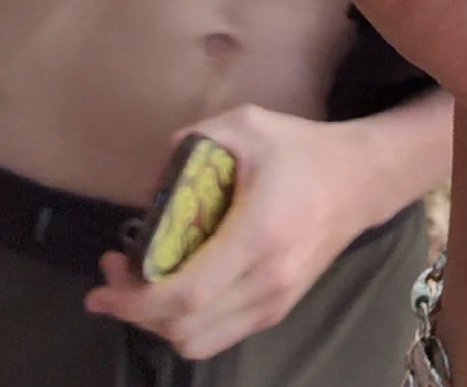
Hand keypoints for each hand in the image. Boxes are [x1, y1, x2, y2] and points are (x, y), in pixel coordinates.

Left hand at [84, 105, 380, 360]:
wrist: (362, 179)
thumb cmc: (303, 150)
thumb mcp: (249, 125)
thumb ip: (195, 141)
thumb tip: (152, 179)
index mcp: (258, 235)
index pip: (186, 294)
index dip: (136, 300)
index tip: (103, 283)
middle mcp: (268, 279)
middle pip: (184, 327)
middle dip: (135, 310)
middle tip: (115, 275)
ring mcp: (276, 301)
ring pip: (198, 341)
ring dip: (159, 321)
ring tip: (141, 285)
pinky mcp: (278, 308)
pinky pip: (219, 336)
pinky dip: (186, 324)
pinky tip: (176, 291)